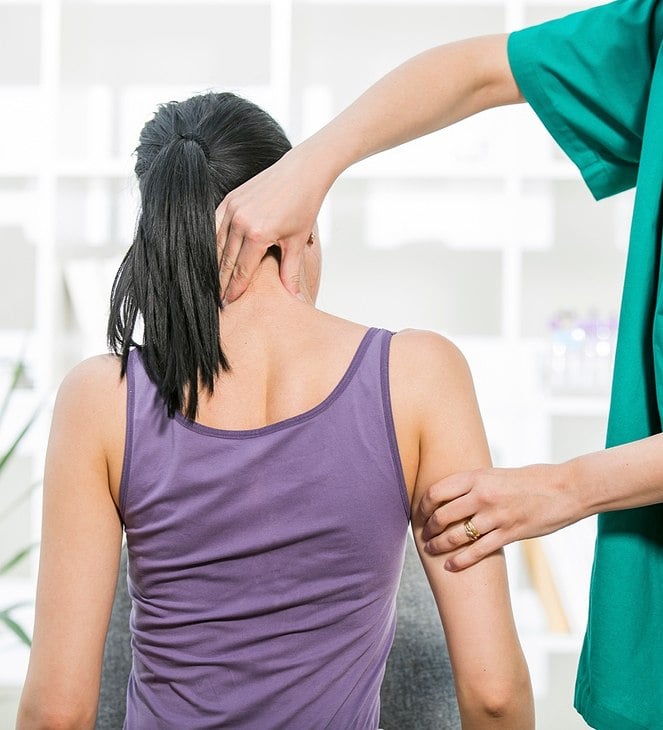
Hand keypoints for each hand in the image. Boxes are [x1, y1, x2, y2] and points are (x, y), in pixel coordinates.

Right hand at [215, 145, 330, 302]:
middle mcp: (241, 221)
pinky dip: (211, 241)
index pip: (241, 270)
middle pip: (225, 260)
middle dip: (220, 282)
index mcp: (258, 234)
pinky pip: (214, 225)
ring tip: (212, 281)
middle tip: (217, 300)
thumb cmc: (304, 205)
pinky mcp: (230, 199)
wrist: (303, 171)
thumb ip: (291, 272)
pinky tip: (211, 254)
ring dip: (213, 263)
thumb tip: (294, 299)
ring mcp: (232, 208)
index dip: (234, 290)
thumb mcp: (298, 241)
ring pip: (215, 244)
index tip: (228, 305)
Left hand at [418, 463, 580, 570]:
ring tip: (431, 549)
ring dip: (440, 545)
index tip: (420, 512)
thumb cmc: (533, 478)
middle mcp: (483, 495)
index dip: (423, 505)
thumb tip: (455, 492)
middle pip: (443, 515)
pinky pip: (478, 551)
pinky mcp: (509, 534)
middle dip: (429, 528)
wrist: (567, 488)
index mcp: (478, 477)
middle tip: (424, 534)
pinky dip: (461, 560)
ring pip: (457, 536)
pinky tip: (451, 565)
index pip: (437, 491)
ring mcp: (496, 516)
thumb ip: (477, 483)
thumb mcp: (498, 473)